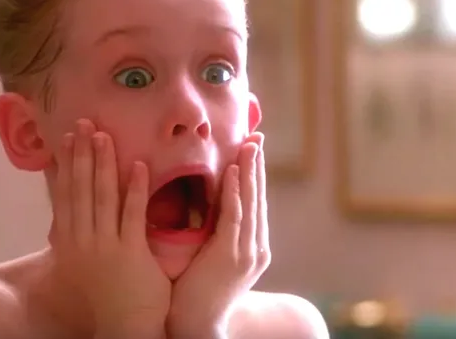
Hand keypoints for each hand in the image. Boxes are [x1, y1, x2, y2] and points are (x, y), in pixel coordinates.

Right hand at [48, 119, 169, 338]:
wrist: (124, 328)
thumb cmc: (106, 296)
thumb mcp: (80, 265)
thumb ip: (73, 238)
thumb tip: (64, 216)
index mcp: (70, 242)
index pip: (65, 195)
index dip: (66, 164)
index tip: (66, 137)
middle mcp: (82, 241)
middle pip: (80, 189)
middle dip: (82, 154)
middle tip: (84, 123)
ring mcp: (105, 246)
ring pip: (102, 197)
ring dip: (103, 164)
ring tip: (105, 135)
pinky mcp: (130, 253)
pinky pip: (132, 215)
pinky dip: (135, 189)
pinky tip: (139, 165)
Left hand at [167, 132, 270, 338]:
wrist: (196, 325)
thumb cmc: (197, 291)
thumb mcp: (212, 256)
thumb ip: (215, 232)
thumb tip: (208, 204)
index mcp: (252, 246)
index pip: (255, 202)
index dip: (254, 174)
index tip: (252, 147)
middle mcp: (256, 247)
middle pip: (258, 197)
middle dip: (257, 165)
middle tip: (257, 135)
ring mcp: (247, 252)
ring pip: (250, 203)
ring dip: (250, 171)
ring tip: (249, 145)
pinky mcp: (231, 256)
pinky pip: (234, 217)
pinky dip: (235, 192)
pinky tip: (233, 172)